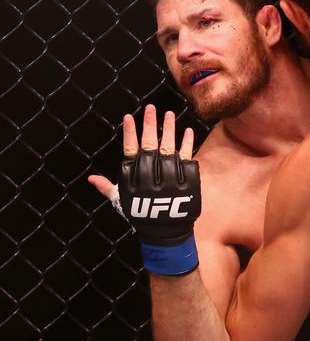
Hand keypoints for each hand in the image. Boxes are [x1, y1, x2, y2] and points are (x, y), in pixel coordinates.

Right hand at [88, 104, 200, 274]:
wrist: (165, 233)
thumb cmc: (141, 214)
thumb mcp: (121, 201)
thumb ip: (107, 187)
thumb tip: (90, 178)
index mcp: (134, 177)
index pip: (130, 150)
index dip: (129, 133)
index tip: (129, 116)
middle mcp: (151, 173)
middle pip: (150, 144)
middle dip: (150, 124)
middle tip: (151, 108)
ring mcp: (171, 175)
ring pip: (169, 146)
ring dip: (169, 129)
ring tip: (169, 113)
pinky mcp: (187, 178)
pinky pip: (187, 157)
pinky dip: (188, 143)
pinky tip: (187, 130)